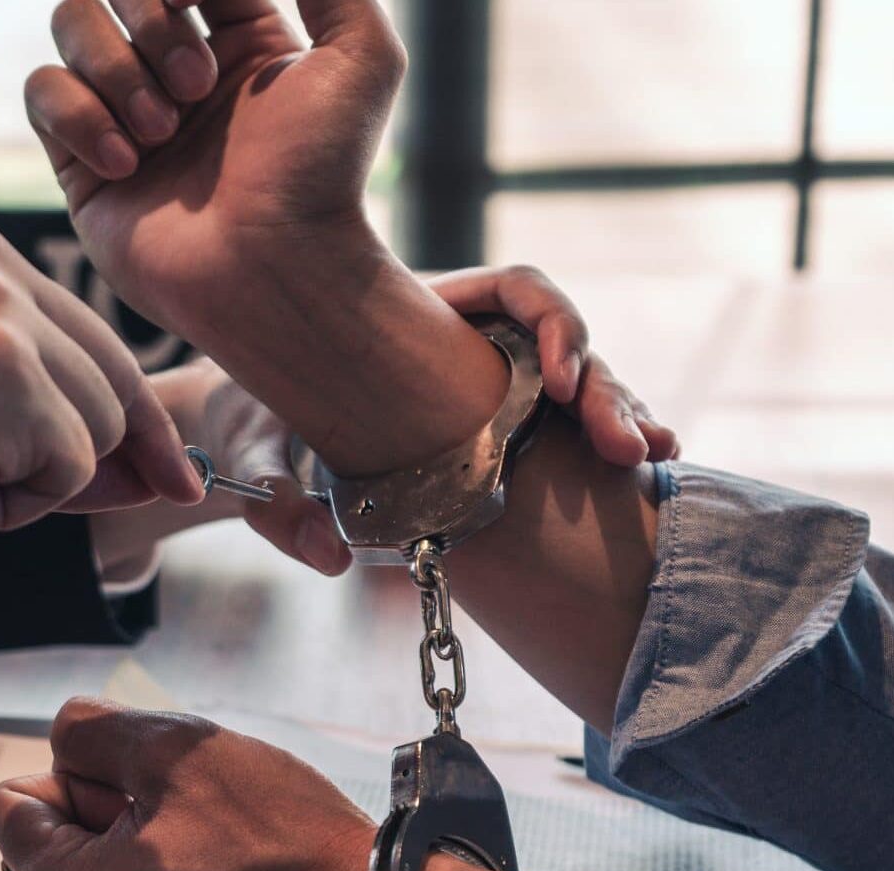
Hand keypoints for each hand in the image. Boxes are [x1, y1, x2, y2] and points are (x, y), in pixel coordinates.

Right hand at [0, 207, 202, 618]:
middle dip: (90, 454)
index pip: (77, 328)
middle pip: (108, 371)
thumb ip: (24, 396)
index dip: (118, 414)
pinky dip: (19, 505)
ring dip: (35, 482)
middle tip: (10, 498)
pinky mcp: (2, 369)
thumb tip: (157, 459)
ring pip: (99, 422)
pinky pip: (75, 465)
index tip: (169, 472)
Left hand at [0, 697, 388, 870]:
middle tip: (190, 820)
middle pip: (49, 846)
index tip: (147, 788)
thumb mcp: (179, 749)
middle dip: (103, 816)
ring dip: (137, 851)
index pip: (9, 804)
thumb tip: (62, 741)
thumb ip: (91, 730)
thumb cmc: (290, 846)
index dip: (76, 773)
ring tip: (215, 854)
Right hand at [27, 0, 401, 340]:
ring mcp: (121, 110)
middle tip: (198, 88)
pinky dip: (80, 116)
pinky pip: (41, 91)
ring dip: (114, 67)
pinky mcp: (79, 160)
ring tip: (162, 132)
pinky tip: (129, 164)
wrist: (271, 272)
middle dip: (151, 22)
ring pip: (69, 22)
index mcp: (239, 35)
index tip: (199, 4)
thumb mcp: (361, 57)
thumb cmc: (321, 174)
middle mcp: (174, 65)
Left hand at [90, 264, 679, 579]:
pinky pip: (571, 433)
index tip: (560, 380)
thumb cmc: (247, 422)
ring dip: (622, 418)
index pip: (516, 289)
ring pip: (580, 388)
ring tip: (647, 459)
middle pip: (562, 344)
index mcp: (418, 312)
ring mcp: (491, 388)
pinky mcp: (502, 434)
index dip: (552, 322)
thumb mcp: (249, 452)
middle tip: (626, 447)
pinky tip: (645, 474)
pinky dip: (608, 448)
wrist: (245, 434)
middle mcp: (466, 343)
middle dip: (604, 389)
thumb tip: (336, 558)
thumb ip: (276, 501)